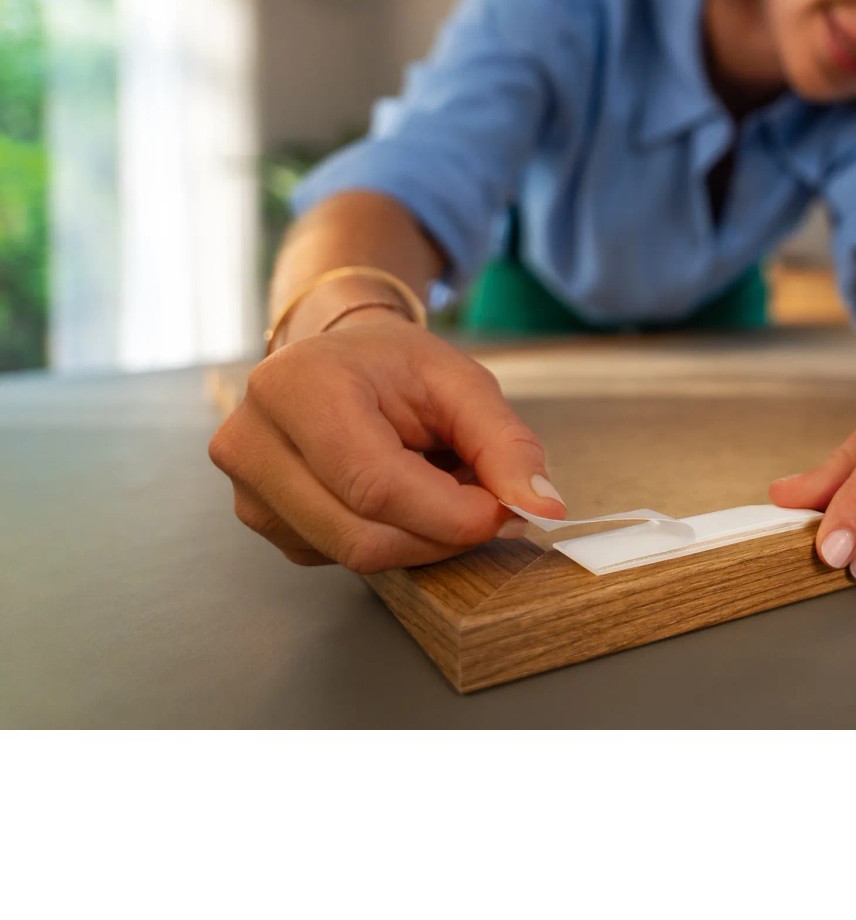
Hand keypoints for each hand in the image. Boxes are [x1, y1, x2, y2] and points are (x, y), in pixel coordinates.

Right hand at [208, 317, 564, 571]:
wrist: (339, 360)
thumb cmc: (396, 366)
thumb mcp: (462, 384)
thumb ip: (506, 444)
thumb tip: (542, 507)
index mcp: (298, 387)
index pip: (375, 483)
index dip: (449, 514)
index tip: (503, 511)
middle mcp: (253, 441)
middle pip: (361, 535)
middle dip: (441, 533)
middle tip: (485, 505)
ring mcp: (248, 490)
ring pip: (353, 556)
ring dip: (420, 538)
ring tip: (440, 486)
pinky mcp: (262, 524)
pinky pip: (340, 558)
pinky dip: (391, 539)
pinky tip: (403, 498)